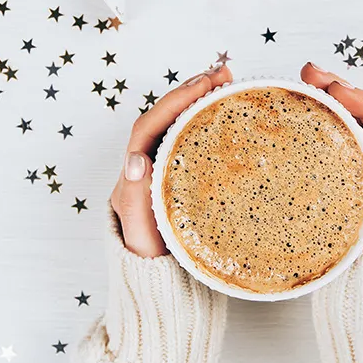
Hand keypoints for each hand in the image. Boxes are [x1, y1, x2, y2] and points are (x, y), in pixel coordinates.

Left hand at [111, 65, 233, 256]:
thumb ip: (134, 199)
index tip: (203, 84)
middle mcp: (146, 167)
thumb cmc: (149, 263)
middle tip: (223, 75)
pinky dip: (209, 123)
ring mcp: (166, 171)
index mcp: (133, 175)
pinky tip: (230, 116)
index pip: (149, 126)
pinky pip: (193, 143)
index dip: (174, 101)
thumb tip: (135, 158)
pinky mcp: (185, 180)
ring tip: (228, 84)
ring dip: (200, 101)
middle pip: (165, 118)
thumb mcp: (139, 234)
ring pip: (179, 126)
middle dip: (190, 91)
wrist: (163, 288)